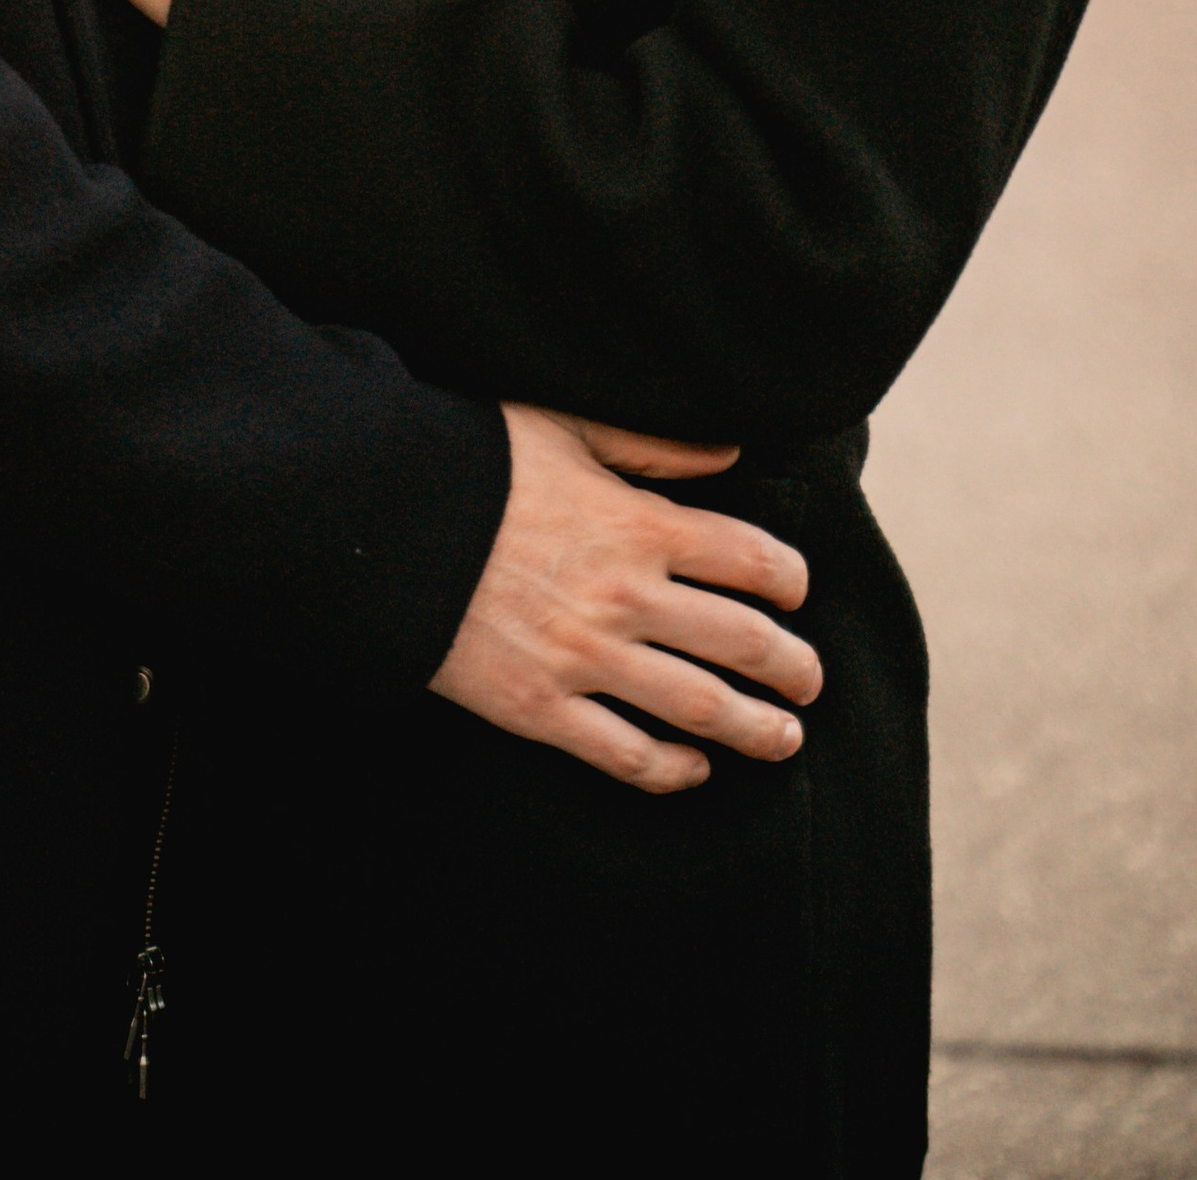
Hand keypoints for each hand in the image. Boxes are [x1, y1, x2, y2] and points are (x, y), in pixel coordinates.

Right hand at [432, 406, 819, 791]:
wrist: (386, 523)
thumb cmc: (474, 463)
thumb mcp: (564, 427)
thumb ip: (651, 444)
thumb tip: (730, 454)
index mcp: (637, 525)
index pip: (750, 560)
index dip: (788, 580)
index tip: (796, 593)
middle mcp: (625, 597)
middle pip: (742, 642)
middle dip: (792, 666)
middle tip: (810, 679)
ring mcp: (585, 659)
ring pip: (699, 707)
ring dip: (755, 728)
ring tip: (785, 738)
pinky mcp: (541, 708)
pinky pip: (625, 753)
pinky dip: (670, 769)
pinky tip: (693, 768)